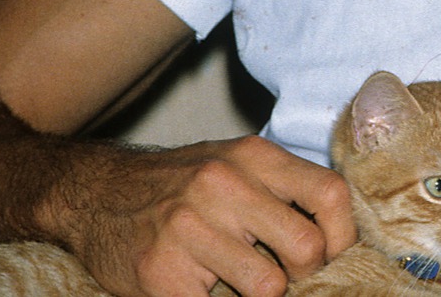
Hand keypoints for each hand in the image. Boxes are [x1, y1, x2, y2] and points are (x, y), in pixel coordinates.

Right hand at [63, 135, 355, 296]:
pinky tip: (199, 285)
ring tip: (236, 281)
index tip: (333, 258)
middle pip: (307, 250)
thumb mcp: (233, 166)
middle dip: (303, 277)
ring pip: (268, 287)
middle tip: (282, 278)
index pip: (330, 194)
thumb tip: (335, 239)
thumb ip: (279, 191)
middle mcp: (224, 184)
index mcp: (252, 156)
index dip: (343, 237)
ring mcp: (191, 227)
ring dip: (258, 293)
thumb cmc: (179, 185)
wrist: (97, 193)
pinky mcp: (162, 271)